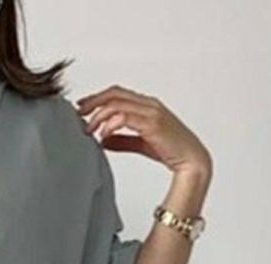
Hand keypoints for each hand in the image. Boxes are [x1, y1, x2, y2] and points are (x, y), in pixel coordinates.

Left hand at [75, 86, 211, 177]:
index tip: (82, 108)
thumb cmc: (171, 151)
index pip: (117, 93)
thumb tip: (103, 140)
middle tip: (78, 114)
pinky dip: (110, 125)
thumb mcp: (141, 143)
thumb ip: (122, 140)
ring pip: (117, 104)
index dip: (98, 98)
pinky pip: (125, 118)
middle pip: (114, 94)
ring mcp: (151, 112)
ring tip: (88, 129)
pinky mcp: (152, 124)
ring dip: (99, 116)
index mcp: (147, 105)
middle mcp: (149, 104)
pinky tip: (103, 135)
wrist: (192, 161)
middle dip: (93, 102)